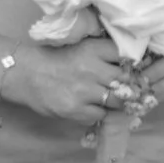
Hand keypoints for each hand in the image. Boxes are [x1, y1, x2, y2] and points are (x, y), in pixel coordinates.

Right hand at [1, 37, 163, 125]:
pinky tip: (91, 106)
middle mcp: (92, 69)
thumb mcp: (84, 48)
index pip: (128, 56)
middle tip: (126, 89)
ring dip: (116, 102)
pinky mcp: (75, 109)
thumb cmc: (59, 60)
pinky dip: (99, 112)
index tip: (135, 69)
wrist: (28, 74)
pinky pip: (100, 114)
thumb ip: (107, 53)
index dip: (134, 65)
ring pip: (117, 101)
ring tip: (110, 99)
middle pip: (126, 81)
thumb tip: (136, 62)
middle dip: (128, 86)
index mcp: (95, 50)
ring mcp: (84, 91)